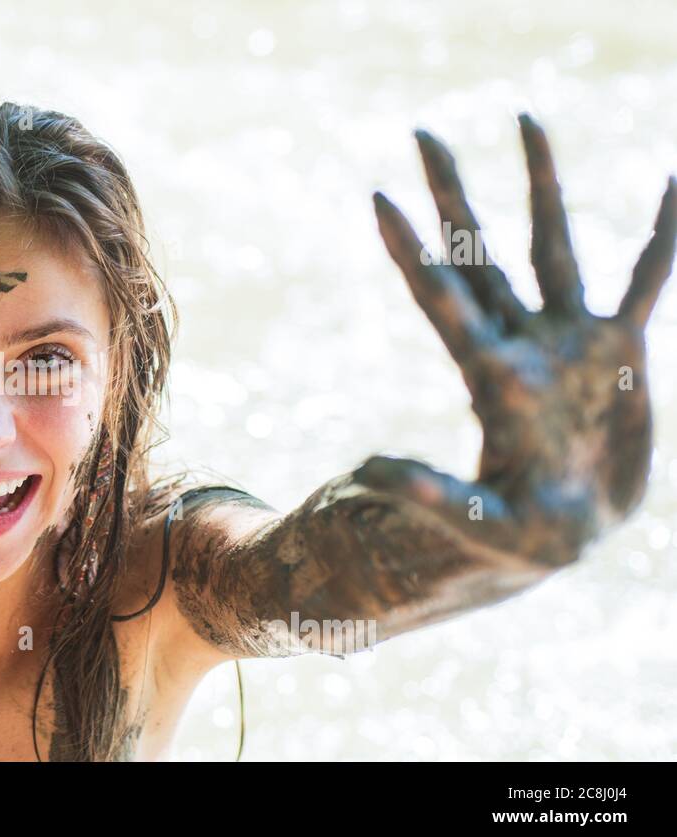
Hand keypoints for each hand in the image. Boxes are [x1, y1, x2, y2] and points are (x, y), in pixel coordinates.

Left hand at [358, 113, 674, 566]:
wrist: (569, 534)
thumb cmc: (516, 537)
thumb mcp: (475, 524)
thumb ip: (432, 495)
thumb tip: (368, 470)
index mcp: (487, 377)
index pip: (442, 297)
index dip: (413, 251)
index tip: (378, 198)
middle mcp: (520, 343)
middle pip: (481, 252)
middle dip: (452, 195)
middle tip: (422, 132)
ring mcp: (567, 342)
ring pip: (554, 247)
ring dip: (541, 185)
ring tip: (524, 119)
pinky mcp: (618, 354)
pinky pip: (644, 282)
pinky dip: (660, 238)